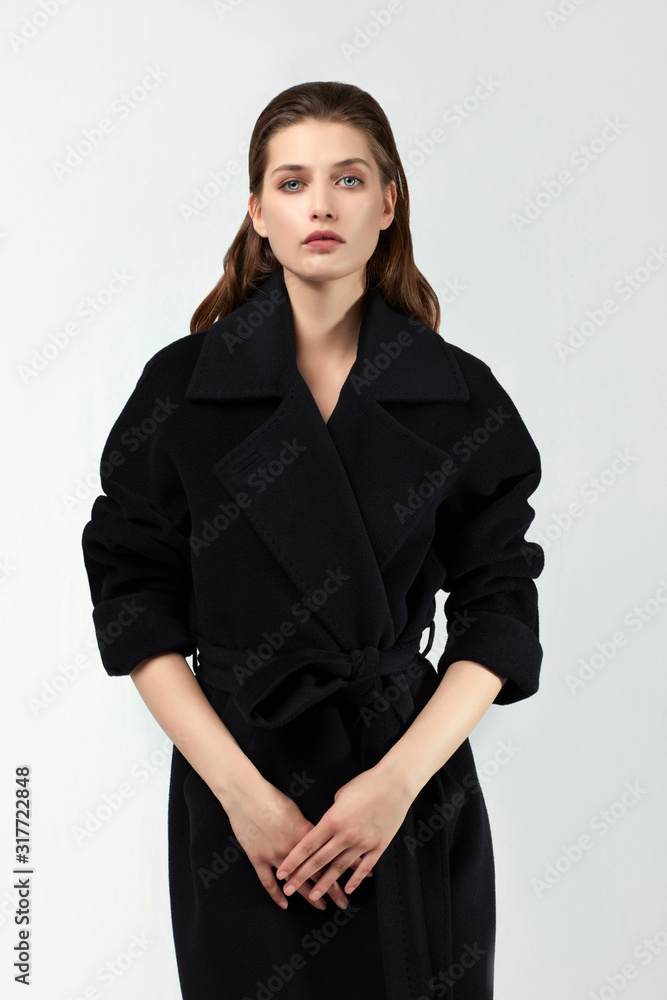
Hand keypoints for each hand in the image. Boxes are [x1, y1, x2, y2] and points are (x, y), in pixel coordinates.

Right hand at [218, 775, 351, 911]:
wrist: (246, 795)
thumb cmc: (272, 798)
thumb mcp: (296, 810)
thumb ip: (308, 827)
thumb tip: (321, 837)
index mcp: (306, 833)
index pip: (332, 855)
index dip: (347, 867)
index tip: (361, 876)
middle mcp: (294, 848)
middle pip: (318, 873)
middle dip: (333, 889)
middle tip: (344, 902)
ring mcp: (275, 855)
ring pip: (296, 882)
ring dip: (310, 896)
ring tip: (322, 906)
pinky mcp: (258, 858)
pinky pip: (268, 882)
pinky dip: (276, 895)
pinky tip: (285, 905)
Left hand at [274, 765, 412, 902]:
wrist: (395, 783)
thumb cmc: (366, 783)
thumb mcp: (341, 796)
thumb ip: (331, 814)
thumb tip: (327, 825)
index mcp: (332, 820)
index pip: (307, 845)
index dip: (293, 861)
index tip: (282, 873)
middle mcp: (345, 835)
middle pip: (319, 860)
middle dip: (302, 876)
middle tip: (289, 889)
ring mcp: (362, 843)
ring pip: (339, 868)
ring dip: (325, 884)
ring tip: (314, 897)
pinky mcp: (378, 846)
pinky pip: (364, 867)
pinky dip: (356, 880)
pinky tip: (348, 889)